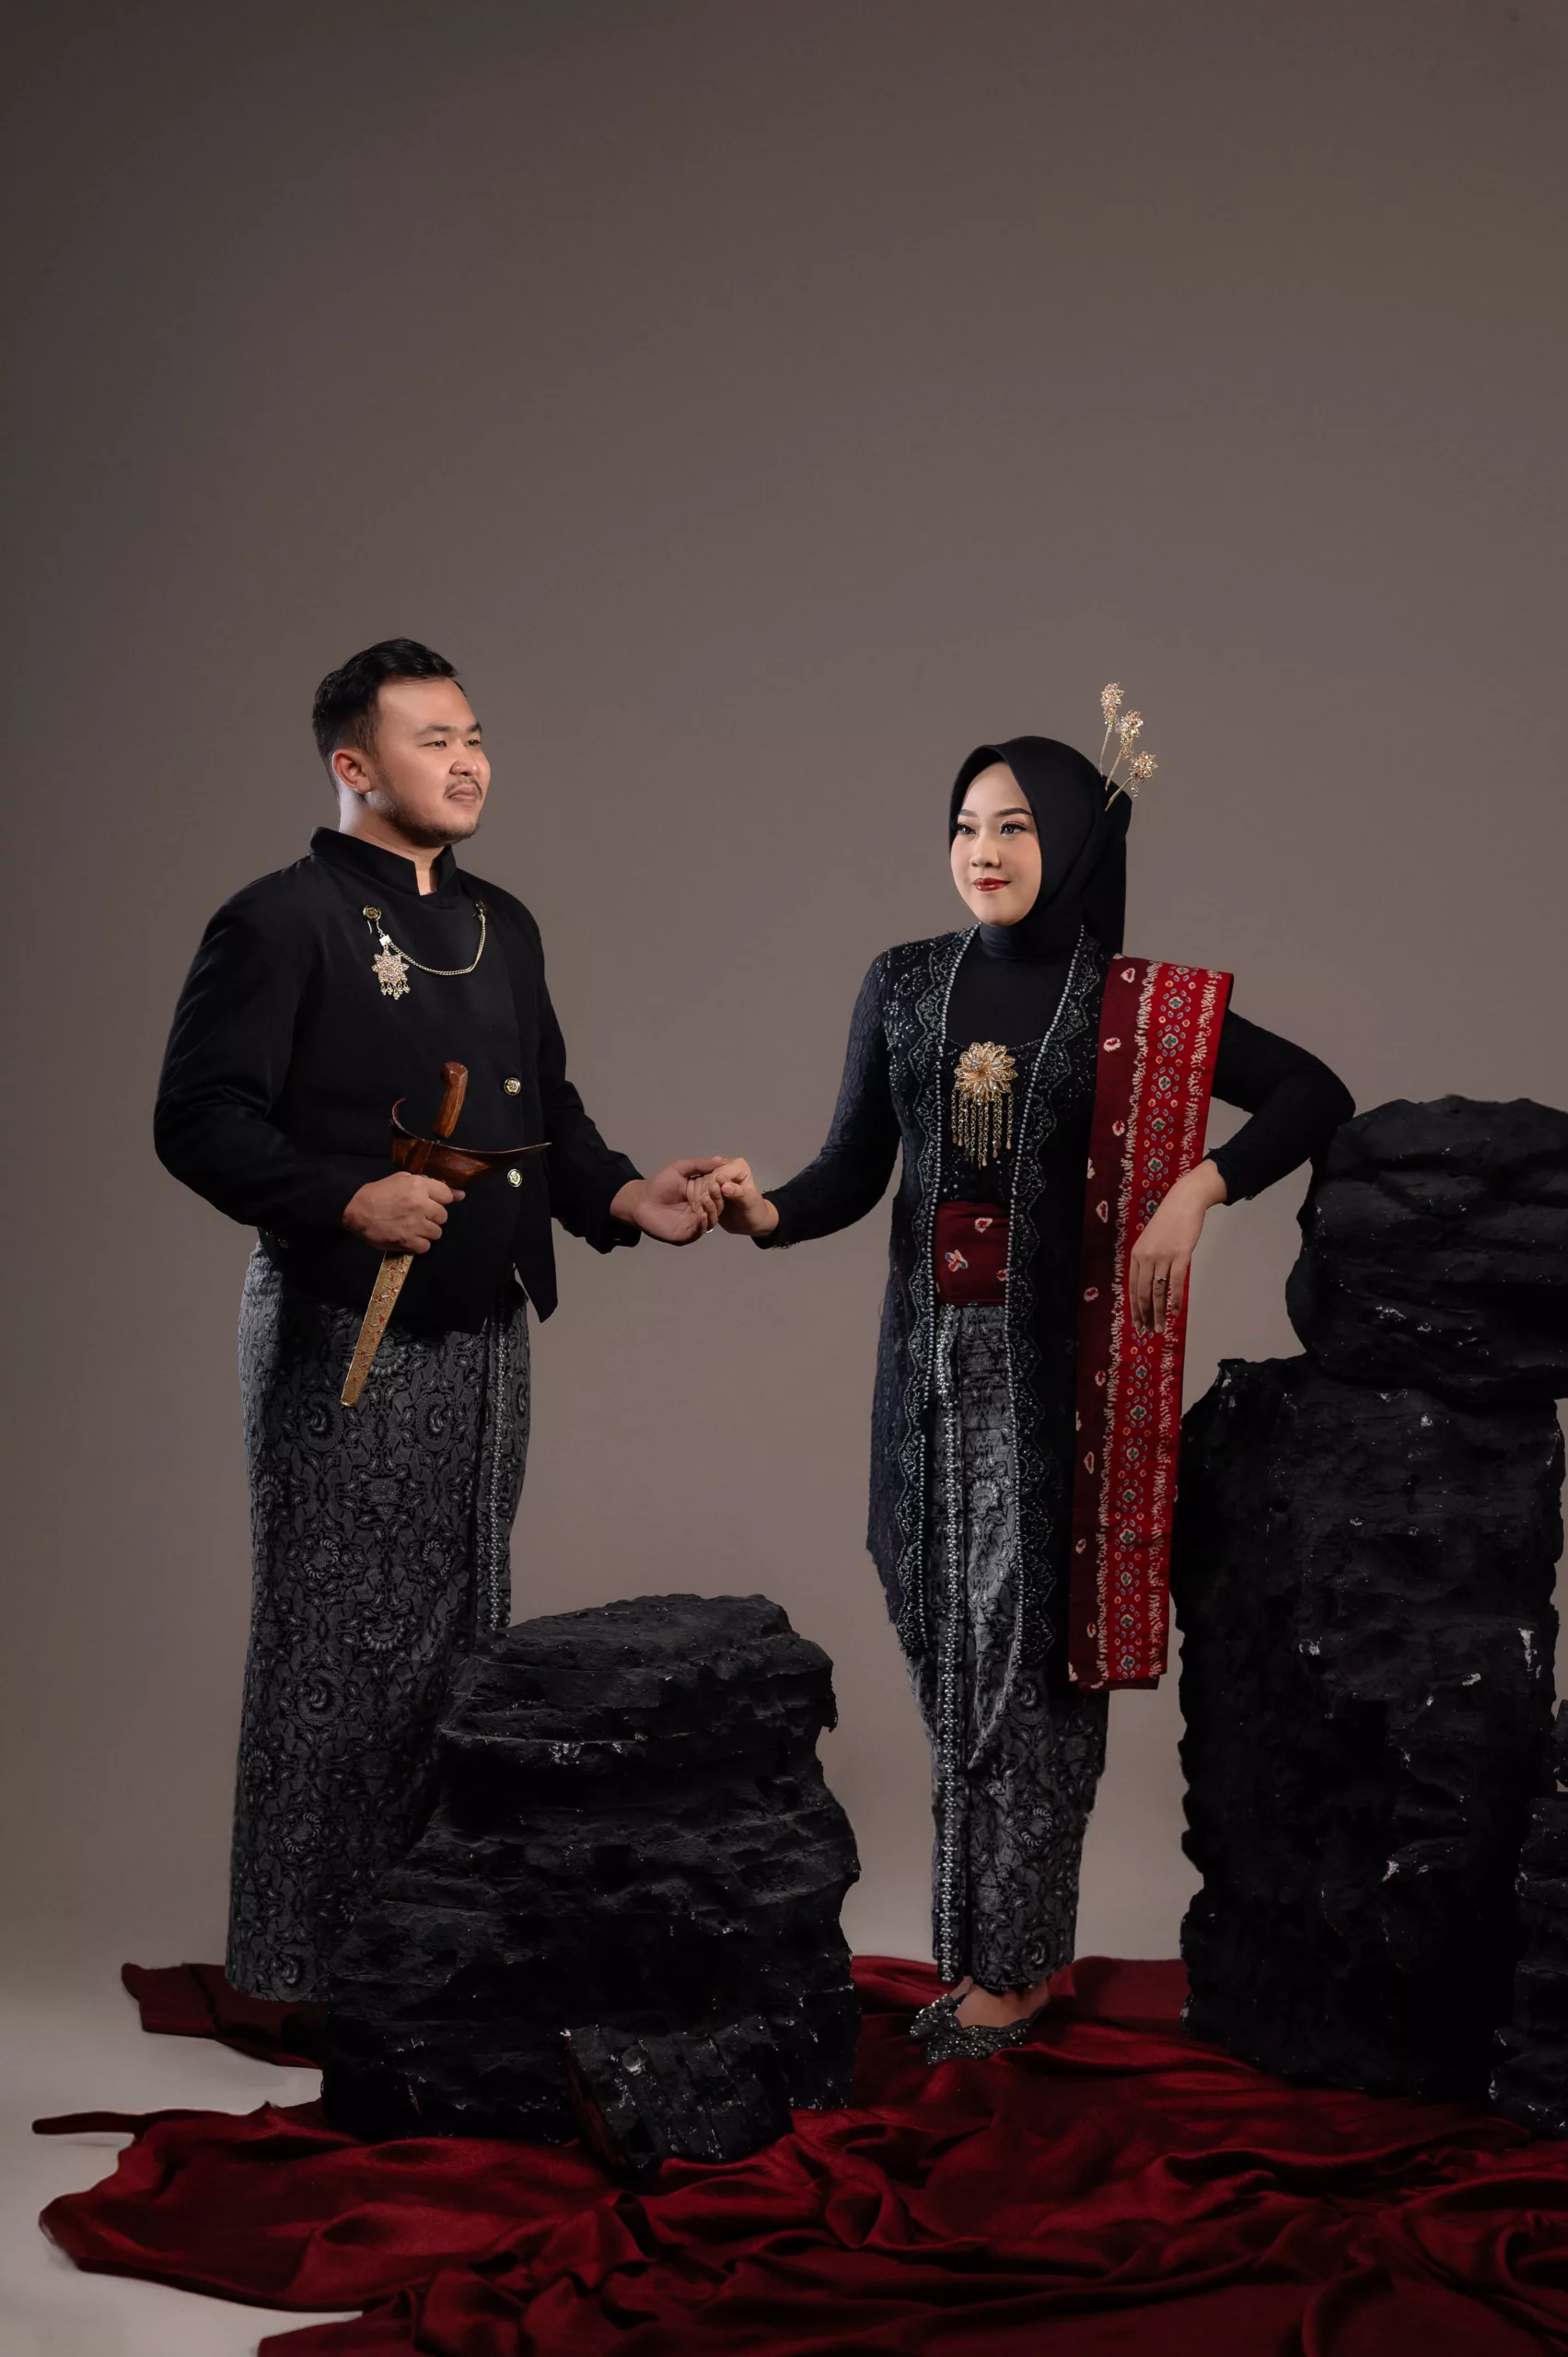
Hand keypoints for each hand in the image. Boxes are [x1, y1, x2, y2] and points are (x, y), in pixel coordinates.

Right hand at [343, 1171, 463, 1252]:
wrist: (357, 1208)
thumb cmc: (380, 1191)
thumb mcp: (403, 1179)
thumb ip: (431, 1184)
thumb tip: (460, 1195)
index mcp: (420, 1186)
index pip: (448, 1196)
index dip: (440, 1200)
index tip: (432, 1203)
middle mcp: (421, 1205)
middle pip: (443, 1216)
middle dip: (434, 1217)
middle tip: (419, 1216)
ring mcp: (415, 1225)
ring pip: (437, 1233)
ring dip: (427, 1231)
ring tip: (414, 1227)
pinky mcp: (408, 1241)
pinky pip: (425, 1246)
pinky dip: (419, 1244)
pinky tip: (410, 1238)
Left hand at [611, 1159, 725, 1244]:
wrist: (641, 1201)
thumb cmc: (660, 1184)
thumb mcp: (680, 1168)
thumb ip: (699, 1164)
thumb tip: (721, 1159)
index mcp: (703, 1194)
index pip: (719, 1192)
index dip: (722, 1185)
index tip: (722, 1177)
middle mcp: (703, 1209)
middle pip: (718, 1206)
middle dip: (718, 1197)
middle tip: (714, 1188)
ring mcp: (696, 1223)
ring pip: (712, 1219)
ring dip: (712, 1209)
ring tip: (706, 1199)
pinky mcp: (688, 1234)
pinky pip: (700, 1230)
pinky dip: (703, 1223)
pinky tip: (701, 1214)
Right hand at [705, 1157, 779, 1237]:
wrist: (751, 1223)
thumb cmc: (755, 1211)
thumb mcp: (749, 1202)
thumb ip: (738, 1193)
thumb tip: (724, 1186)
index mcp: (737, 1166)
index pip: (719, 1172)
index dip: (713, 1186)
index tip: (712, 1200)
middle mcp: (724, 1168)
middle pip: (707, 1178)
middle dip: (708, 1195)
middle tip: (713, 1209)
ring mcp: (714, 1179)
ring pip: (699, 1186)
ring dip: (703, 1201)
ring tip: (711, 1212)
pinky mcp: (707, 1190)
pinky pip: (697, 1195)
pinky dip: (700, 1205)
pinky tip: (704, 1213)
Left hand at [1128, 1158, 1226, 1335]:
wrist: (1184, 1202)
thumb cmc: (1169, 1222)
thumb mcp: (1151, 1240)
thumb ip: (1148, 1260)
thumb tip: (1150, 1284)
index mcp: (1137, 1254)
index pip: (1132, 1287)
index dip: (1135, 1307)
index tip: (1138, 1323)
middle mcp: (1146, 1257)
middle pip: (1143, 1293)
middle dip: (1146, 1315)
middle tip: (1150, 1331)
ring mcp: (1163, 1256)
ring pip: (1158, 1292)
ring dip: (1159, 1313)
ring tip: (1162, 1327)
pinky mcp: (1180, 1256)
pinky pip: (1175, 1284)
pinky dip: (1175, 1301)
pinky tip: (1176, 1313)